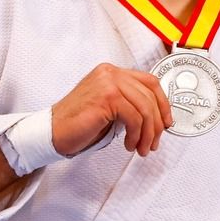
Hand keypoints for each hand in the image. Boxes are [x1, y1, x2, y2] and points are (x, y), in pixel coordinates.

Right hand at [50, 63, 173, 156]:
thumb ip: (131, 104)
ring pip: (145, 108)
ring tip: (141, 148)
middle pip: (150, 96)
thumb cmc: (79, 123)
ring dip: (147, 133)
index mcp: (112, 72)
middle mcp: (110, 73)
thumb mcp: (111, 108)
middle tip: (153, 143)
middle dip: (156, 124)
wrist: (53, 132)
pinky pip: (134, 117)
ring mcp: (108, 83)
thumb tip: (159, 117)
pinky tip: (128, 144)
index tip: (166, 123)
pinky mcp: (106, 97)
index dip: (163, 104)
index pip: (150, 82)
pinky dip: (136, 135)